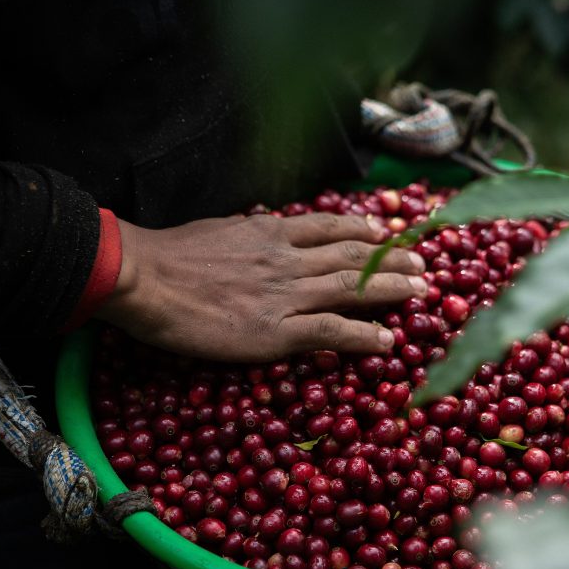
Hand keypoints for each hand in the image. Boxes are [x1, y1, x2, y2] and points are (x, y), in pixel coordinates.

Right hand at [96, 212, 424, 361]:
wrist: (143, 277)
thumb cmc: (169, 256)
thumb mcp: (217, 230)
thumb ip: (248, 234)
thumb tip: (260, 229)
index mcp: (270, 233)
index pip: (329, 227)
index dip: (364, 228)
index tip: (388, 230)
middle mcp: (287, 259)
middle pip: (353, 255)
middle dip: (393, 258)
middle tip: (424, 262)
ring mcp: (285, 295)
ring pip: (352, 287)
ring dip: (392, 289)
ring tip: (422, 291)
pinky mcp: (275, 331)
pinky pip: (331, 331)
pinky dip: (364, 335)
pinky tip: (388, 340)